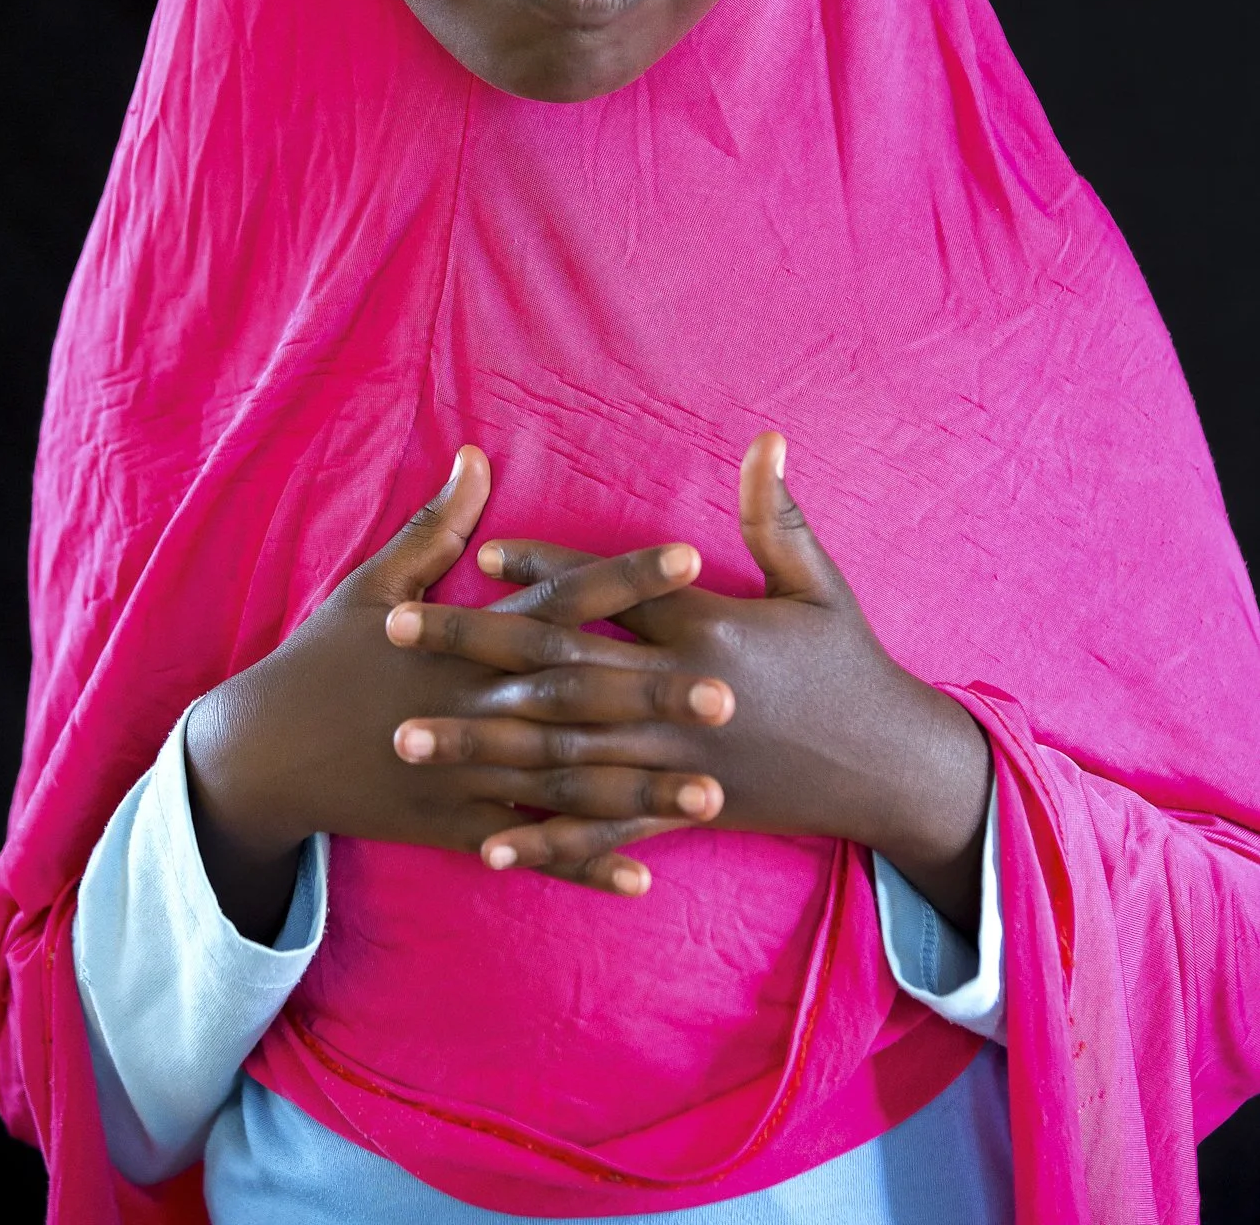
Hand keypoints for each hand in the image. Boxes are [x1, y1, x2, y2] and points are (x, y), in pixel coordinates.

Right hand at [185, 449, 729, 937]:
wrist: (261, 754)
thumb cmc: (323, 659)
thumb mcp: (373, 585)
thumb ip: (435, 527)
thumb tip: (475, 457)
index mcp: (467, 642)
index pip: (561, 601)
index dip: (624, 579)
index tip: (690, 558)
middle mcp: (476, 707)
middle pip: (577, 698)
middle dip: (650, 697)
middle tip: (728, 695)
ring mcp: (467, 775)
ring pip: (566, 784)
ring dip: (638, 792)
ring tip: (711, 797)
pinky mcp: (456, 829)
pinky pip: (531, 853)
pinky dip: (582, 864)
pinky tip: (644, 878)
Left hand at [389, 435, 991, 932]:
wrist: (890, 766)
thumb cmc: (850, 662)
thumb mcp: (819, 583)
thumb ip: (777, 515)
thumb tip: (766, 440)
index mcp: (710, 631)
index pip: (611, 594)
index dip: (545, 572)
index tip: (479, 555)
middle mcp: (681, 699)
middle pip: (560, 672)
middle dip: (473, 654)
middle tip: (393, 637)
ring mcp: (676, 764)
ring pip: (563, 757)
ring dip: (481, 748)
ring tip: (407, 739)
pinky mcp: (684, 814)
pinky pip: (604, 829)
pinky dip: (548, 840)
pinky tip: (487, 843)